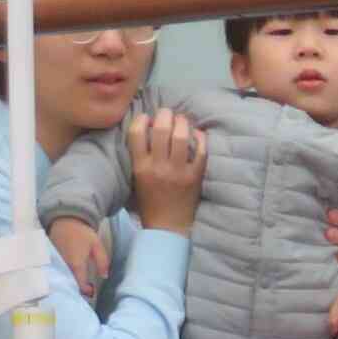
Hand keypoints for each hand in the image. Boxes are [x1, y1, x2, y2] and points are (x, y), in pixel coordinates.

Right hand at [47, 216, 109, 294]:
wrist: (64, 220)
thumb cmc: (82, 233)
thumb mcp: (97, 245)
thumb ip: (102, 261)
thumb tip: (104, 276)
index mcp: (76, 264)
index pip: (80, 284)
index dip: (86, 291)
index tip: (92, 291)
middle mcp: (63, 266)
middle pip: (70, 284)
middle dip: (77, 290)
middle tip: (86, 290)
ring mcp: (55, 263)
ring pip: (63, 279)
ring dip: (70, 283)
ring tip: (78, 285)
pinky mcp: (51, 260)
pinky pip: (57, 272)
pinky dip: (62, 277)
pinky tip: (68, 278)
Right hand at [126, 107, 207, 234]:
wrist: (168, 225)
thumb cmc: (149, 201)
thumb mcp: (136, 178)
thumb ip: (140, 156)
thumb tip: (149, 129)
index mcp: (140, 167)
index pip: (137, 133)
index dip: (142, 119)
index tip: (147, 116)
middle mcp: (159, 167)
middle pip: (162, 130)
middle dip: (165, 115)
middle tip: (167, 113)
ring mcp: (179, 171)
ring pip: (181, 137)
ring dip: (182, 122)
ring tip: (182, 119)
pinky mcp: (195, 176)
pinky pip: (200, 151)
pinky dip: (200, 138)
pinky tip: (197, 134)